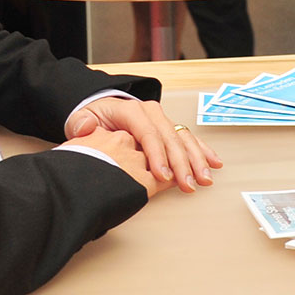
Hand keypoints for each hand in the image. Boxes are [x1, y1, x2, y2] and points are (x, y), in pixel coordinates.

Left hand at [64, 97, 219, 193]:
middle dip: (181, 163)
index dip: (157, 155)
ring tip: (204, 179)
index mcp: (131, 110)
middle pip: (170, 138)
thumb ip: (82, 123)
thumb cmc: (94, 118)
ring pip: (183, 139)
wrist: (101, 110)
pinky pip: (188, 139)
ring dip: (196, 160)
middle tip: (188, 184)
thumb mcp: (82, 118)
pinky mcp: (169, 129)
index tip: (162, 176)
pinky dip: (202, 151)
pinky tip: (213, 163)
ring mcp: (162, 121)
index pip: (148, 133)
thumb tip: (86, 127)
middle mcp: (151, 113)